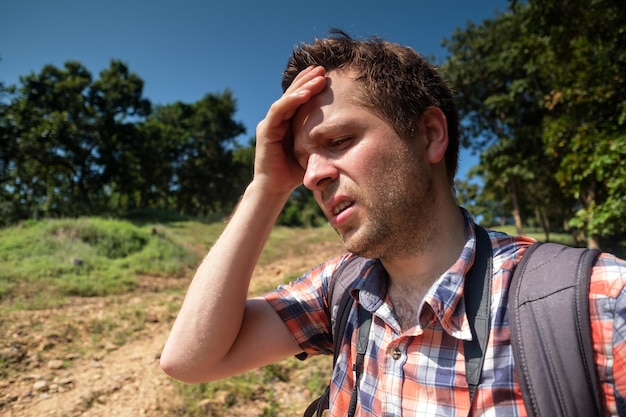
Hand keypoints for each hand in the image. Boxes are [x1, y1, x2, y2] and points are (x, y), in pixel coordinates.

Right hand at [253, 66, 326, 194]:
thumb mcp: (312, 152)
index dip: (310, 85)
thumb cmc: (294, 173)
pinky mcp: (265, 131)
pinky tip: (304, 93)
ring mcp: (270, 124)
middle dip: (307, 79)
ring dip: (302, 86)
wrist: (275, 189)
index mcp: (287, 123)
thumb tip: (346, 135)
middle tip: (323, 68)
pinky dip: (291, 100)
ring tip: (317, 76)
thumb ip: (321, 140)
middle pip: (292, 93)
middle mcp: (277, 120)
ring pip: (286, 99)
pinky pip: (278, 111)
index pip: (298, 99)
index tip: (326, 75)